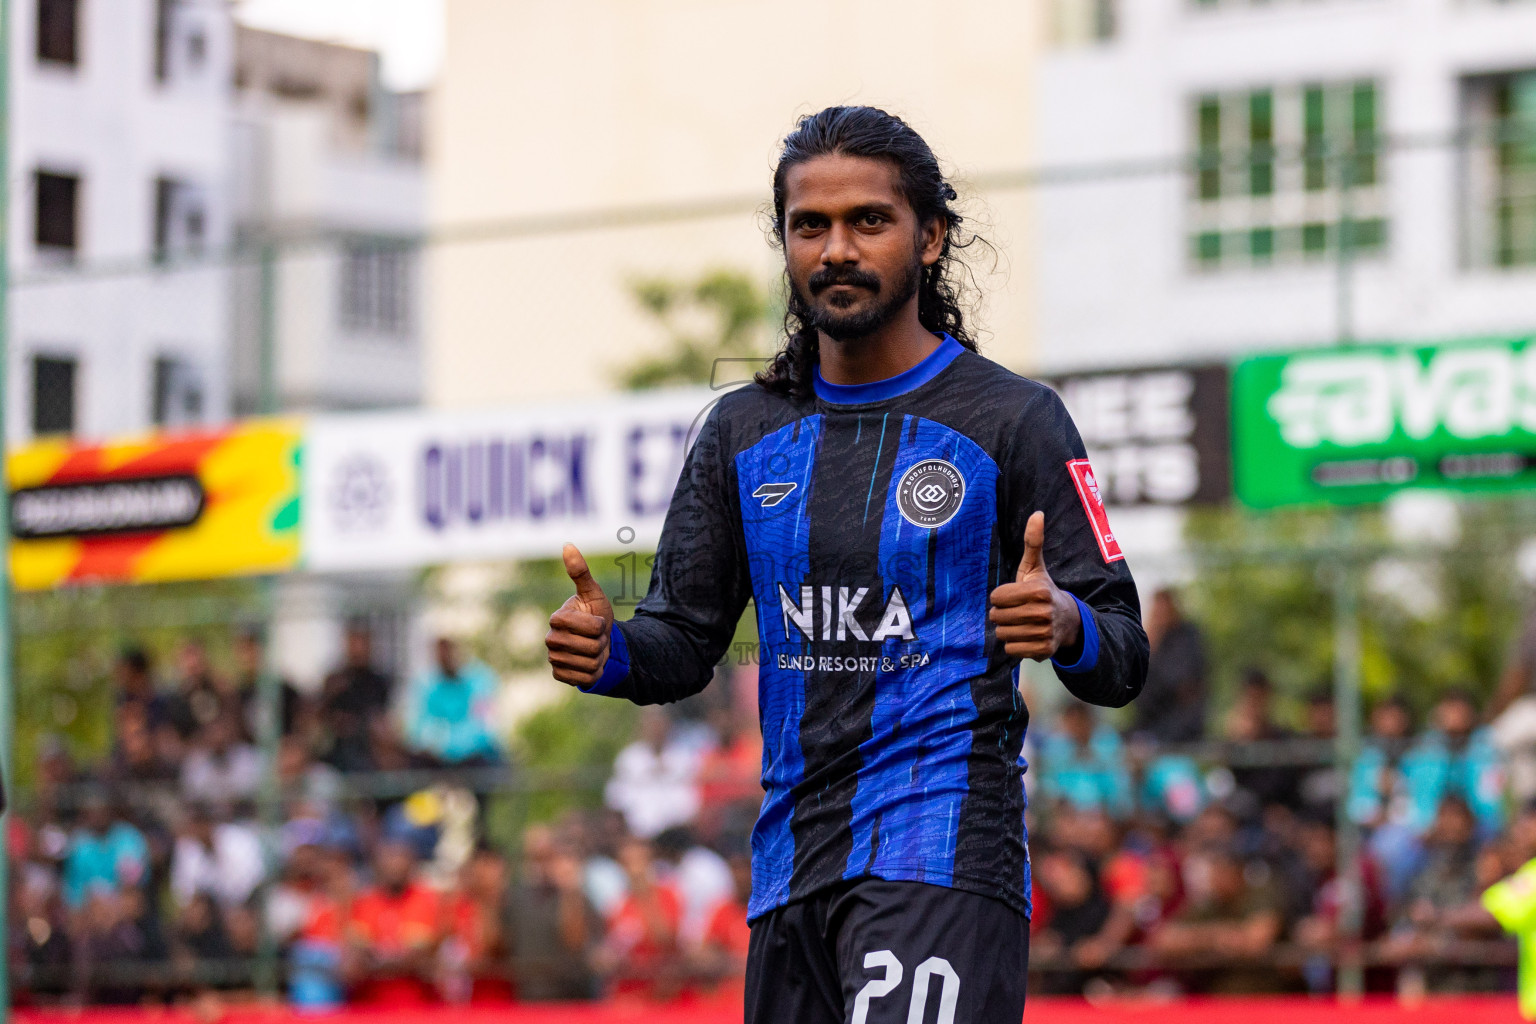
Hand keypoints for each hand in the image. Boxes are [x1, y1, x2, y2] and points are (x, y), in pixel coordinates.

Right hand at [545, 543, 615, 686]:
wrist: (600, 642)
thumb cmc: (596, 614)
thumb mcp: (593, 593)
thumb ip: (581, 572)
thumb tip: (567, 545)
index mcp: (557, 619)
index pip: (587, 627)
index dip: (598, 625)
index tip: (596, 621)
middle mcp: (550, 639)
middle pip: (588, 647)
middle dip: (600, 642)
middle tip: (598, 638)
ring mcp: (554, 659)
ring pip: (588, 664)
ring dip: (599, 658)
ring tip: (595, 650)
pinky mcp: (560, 676)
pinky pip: (584, 678)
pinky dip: (594, 673)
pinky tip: (590, 664)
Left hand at [987, 511, 1081, 661]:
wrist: (1067, 621)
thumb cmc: (1043, 591)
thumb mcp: (1035, 568)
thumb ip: (1033, 542)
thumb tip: (1037, 513)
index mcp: (1038, 591)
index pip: (996, 597)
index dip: (1000, 597)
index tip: (1013, 596)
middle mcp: (1043, 613)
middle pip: (997, 617)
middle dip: (1002, 614)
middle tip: (1016, 610)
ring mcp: (1044, 633)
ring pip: (1003, 635)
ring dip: (1007, 630)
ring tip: (1021, 623)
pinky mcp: (1043, 651)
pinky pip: (1011, 650)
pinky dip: (1015, 645)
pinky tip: (1026, 636)